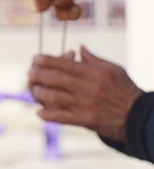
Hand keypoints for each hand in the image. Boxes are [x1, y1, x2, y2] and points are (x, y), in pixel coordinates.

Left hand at [28, 46, 142, 142]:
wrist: (137, 116)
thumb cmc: (124, 89)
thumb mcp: (113, 69)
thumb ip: (93, 59)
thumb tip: (79, 47)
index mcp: (94, 74)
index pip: (65, 65)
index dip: (47, 61)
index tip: (35, 58)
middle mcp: (88, 88)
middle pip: (56, 79)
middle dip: (38, 74)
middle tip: (30, 72)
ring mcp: (85, 105)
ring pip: (55, 97)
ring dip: (40, 93)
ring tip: (34, 89)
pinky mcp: (85, 121)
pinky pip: (62, 117)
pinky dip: (48, 115)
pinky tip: (39, 112)